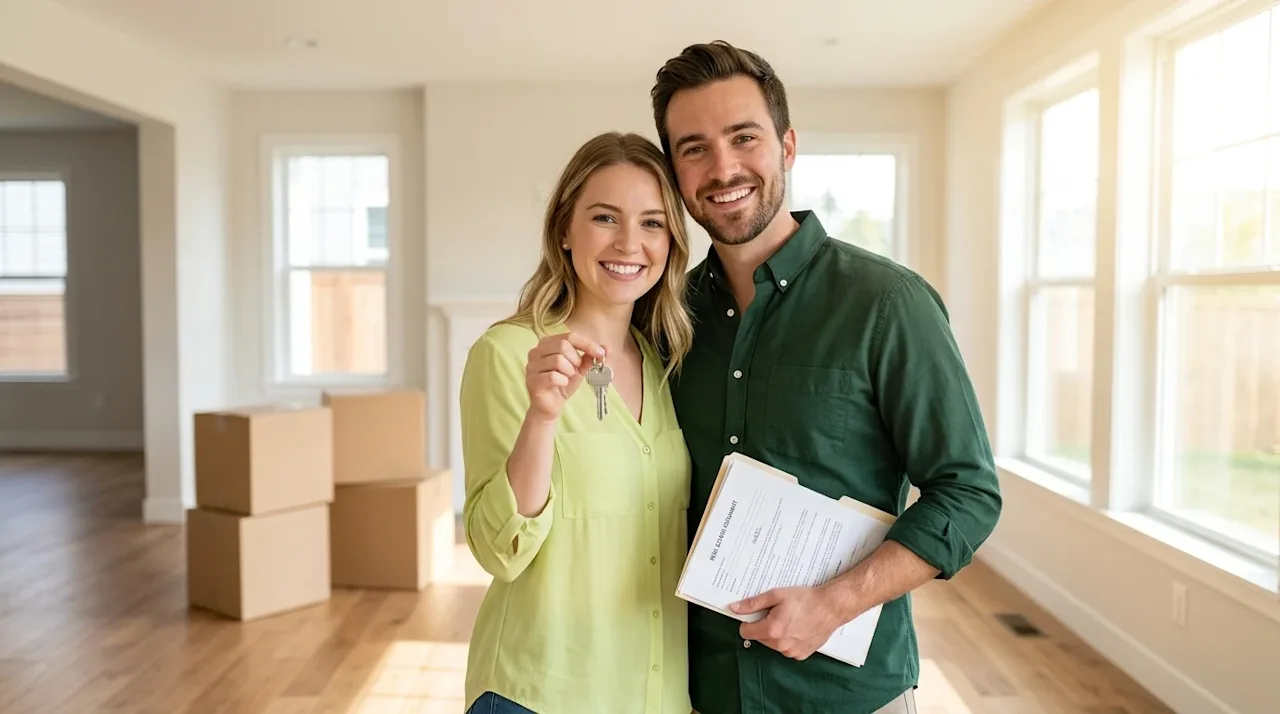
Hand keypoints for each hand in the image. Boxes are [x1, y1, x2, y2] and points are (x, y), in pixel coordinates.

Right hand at [524, 332, 606, 422]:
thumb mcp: (579, 368)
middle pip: (563, 345)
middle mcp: (536, 351)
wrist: (550, 406)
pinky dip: (563, 381)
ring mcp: (531, 366)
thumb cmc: (562, 384)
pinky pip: (553, 376)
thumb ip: (590, 357)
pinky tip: (561, 384)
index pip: (569, 336)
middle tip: (576, 370)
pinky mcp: (532, 380)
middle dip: (576, 359)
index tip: (601, 354)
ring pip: (558, 360)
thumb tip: (607, 348)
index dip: (587, 344)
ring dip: (569, 371)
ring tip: (567, 378)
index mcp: (547, 344)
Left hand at [730, 586, 844, 659]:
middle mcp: (780, 645)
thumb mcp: (776, 595)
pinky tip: (798, 628)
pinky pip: (786, 649)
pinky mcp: (801, 655)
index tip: (757, 613)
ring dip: (776, 634)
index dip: (748, 621)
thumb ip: (753, 603)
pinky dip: (788, 641)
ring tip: (790, 620)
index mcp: (771, 630)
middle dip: (764, 626)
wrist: (830, 607)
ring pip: (772, 644)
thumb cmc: (805, 599)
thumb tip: (734, 608)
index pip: (745, 632)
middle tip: (778, 613)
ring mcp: (791, 652)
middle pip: (759, 638)